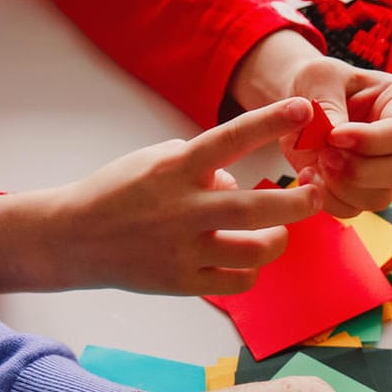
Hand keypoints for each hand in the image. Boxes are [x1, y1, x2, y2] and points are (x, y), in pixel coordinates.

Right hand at [0, 98, 323, 295]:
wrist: (73, 238)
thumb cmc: (118, 193)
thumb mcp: (153, 160)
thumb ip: (199, 164)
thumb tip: (236, 180)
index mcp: (176, 169)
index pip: (231, 138)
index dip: (270, 122)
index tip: (304, 109)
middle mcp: (183, 209)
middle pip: (256, 207)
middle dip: (298, 201)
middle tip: (318, 193)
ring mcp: (183, 249)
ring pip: (254, 251)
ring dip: (278, 240)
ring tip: (280, 233)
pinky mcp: (183, 282)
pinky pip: (237, 281)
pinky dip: (251, 272)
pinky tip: (247, 261)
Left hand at [230, 30, 391, 217]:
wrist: (303, 106)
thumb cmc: (319, 83)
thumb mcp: (320, 77)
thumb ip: (328, 103)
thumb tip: (334, 134)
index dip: (368, 140)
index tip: (333, 135)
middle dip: (357, 169)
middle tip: (324, 155)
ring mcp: (389, 170)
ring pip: (380, 197)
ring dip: (342, 187)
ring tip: (316, 164)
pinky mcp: (365, 191)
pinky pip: (354, 209)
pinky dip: (329, 200)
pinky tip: (310, 176)